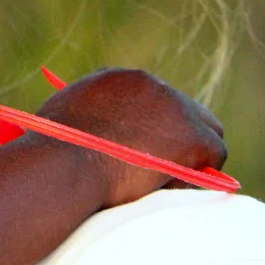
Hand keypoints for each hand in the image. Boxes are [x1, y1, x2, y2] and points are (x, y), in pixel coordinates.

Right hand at [34, 67, 226, 207]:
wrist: (63, 166)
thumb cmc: (51, 152)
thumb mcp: (64, 117)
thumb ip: (90, 115)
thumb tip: (99, 133)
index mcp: (118, 77)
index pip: (154, 98)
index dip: (153, 125)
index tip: (146, 148)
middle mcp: (151, 83)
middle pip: (186, 110)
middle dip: (179, 138)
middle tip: (165, 166)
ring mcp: (176, 106)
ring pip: (207, 132)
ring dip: (191, 156)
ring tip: (164, 181)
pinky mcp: (193, 135)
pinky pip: (213, 157)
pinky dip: (196, 175)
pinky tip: (169, 187)